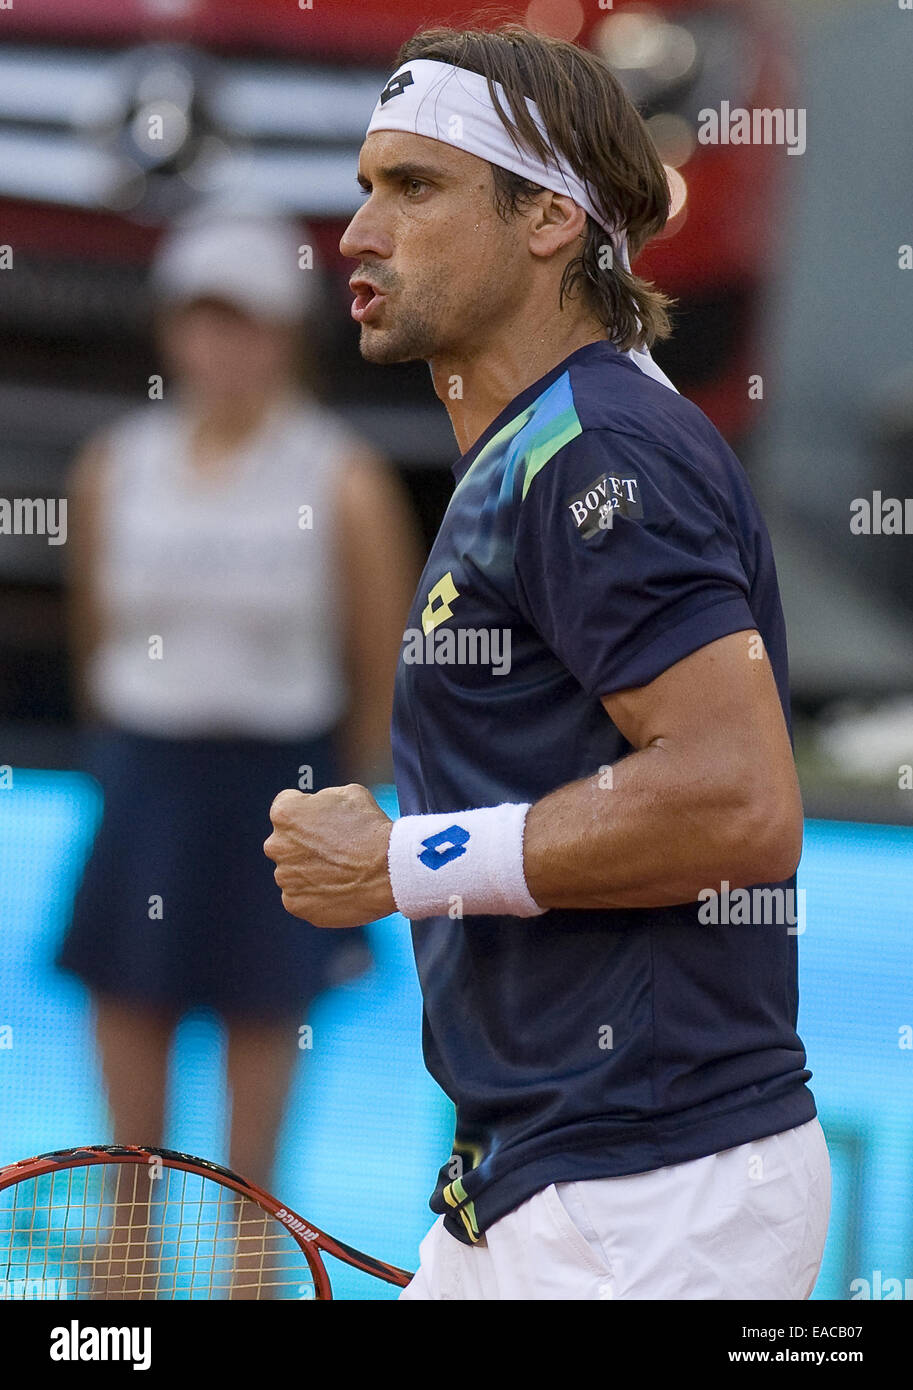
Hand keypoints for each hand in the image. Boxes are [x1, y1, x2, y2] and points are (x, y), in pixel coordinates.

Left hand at [264, 784, 395, 926]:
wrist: (391, 870)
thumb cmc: (372, 829)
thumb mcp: (348, 793)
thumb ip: (322, 799)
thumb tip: (317, 808)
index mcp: (284, 813)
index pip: (287, 808)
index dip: (309, 813)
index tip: (325, 823)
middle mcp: (276, 845)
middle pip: (286, 843)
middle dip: (305, 845)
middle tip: (334, 849)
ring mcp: (284, 878)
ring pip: (293, 871)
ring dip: (310, 870)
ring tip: (341, 870)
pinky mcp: (295, 904)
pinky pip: (301, 896)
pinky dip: (315, 894)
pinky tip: (338, 887)